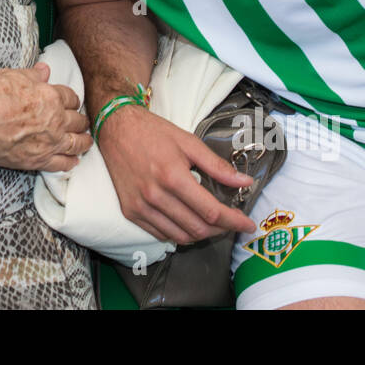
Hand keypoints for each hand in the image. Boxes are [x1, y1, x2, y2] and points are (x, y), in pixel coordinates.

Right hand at [0, 63, 92, 172]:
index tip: (69, 103)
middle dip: (80, 120)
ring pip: (77, 143)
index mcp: (52, 97)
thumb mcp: (13, 76)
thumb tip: (45, 70)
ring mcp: (49, 142)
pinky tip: (74, 161)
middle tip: (81, 122)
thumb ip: (33, 76)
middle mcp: (56, 121)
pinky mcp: (38, 161)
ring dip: (84, 142)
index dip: (71, 100)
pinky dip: (71, 162)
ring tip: (86, 141)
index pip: (71, 98)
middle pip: (78, 121)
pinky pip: (63, 164)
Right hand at [98, 104, 255, 243]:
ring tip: (212, 224)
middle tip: (231, 222)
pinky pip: (160, 234)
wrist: (116, 128)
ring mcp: (140, 206)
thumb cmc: (153, 132)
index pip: (211, 212)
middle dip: (221, 230)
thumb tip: (244, 182)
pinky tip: (187, 221)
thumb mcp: (189, 142)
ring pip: (180, 237)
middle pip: (198, 228)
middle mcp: (155, 195)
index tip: (248, 224)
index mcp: (173, 176)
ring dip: (201, 234)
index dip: (234, 221)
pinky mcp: (130, 211)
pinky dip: (179, 234)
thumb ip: (217, 166)